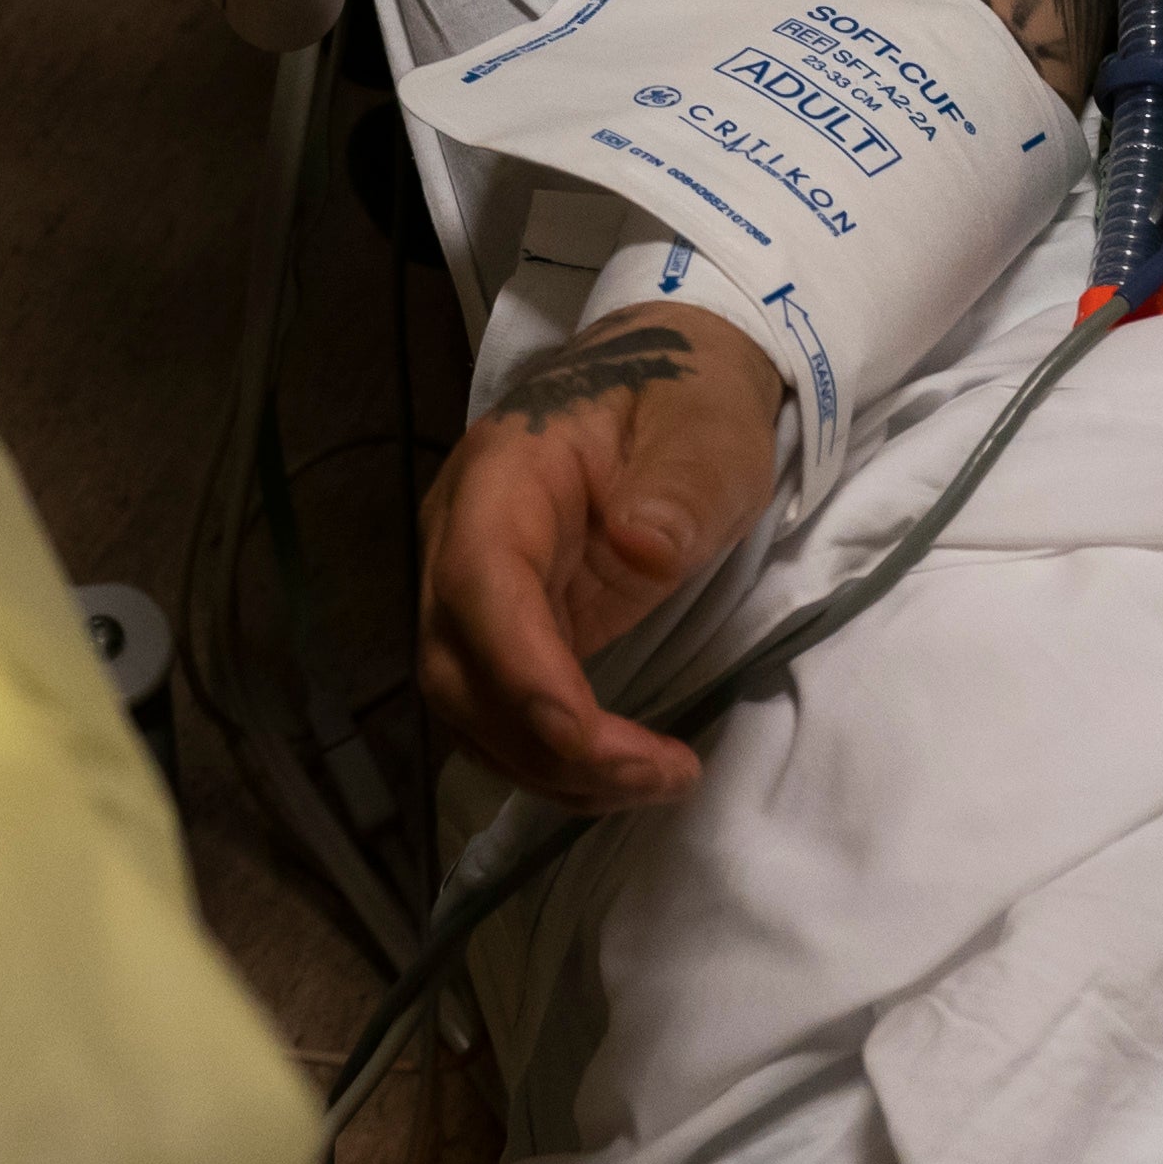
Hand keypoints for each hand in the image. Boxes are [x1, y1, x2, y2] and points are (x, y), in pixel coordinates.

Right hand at [416, 300, 787, 809]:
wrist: (667, 383)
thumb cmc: (685, 400)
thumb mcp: (705, 429)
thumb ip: (677, 484)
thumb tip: (642, 548)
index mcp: (503, 473)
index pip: (481, 580)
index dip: (517, 666)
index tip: (579, 733)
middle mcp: (463, 539)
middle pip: (457, 666)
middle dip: (543, 742)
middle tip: (654, 774)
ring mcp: (477, 593)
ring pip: (470, 709)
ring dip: (551, 768)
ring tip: (658, 781)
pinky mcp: (508, 632)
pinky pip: (503, 714)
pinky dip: (556, 761)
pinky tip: (628, 775)